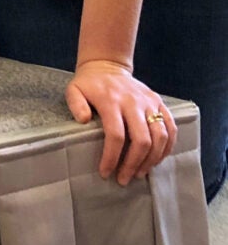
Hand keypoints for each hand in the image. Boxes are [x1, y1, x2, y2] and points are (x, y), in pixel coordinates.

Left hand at [65, 59, 176, 185]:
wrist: (107, 65)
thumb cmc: (89, 84)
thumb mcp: (74, 89)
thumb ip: (75, 104)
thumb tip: (83, 120)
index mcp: (111, 100)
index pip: (116, 135)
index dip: (112, 157)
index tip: (105, 172)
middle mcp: (133, 101)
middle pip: (141, 140)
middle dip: (133, 164)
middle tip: (124, 179)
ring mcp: (149, 101)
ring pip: (160, 137)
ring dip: (152, 160)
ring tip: (139, 173)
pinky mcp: (159, 102)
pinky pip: (171, 128)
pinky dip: (167, 147)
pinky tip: (156, 159)